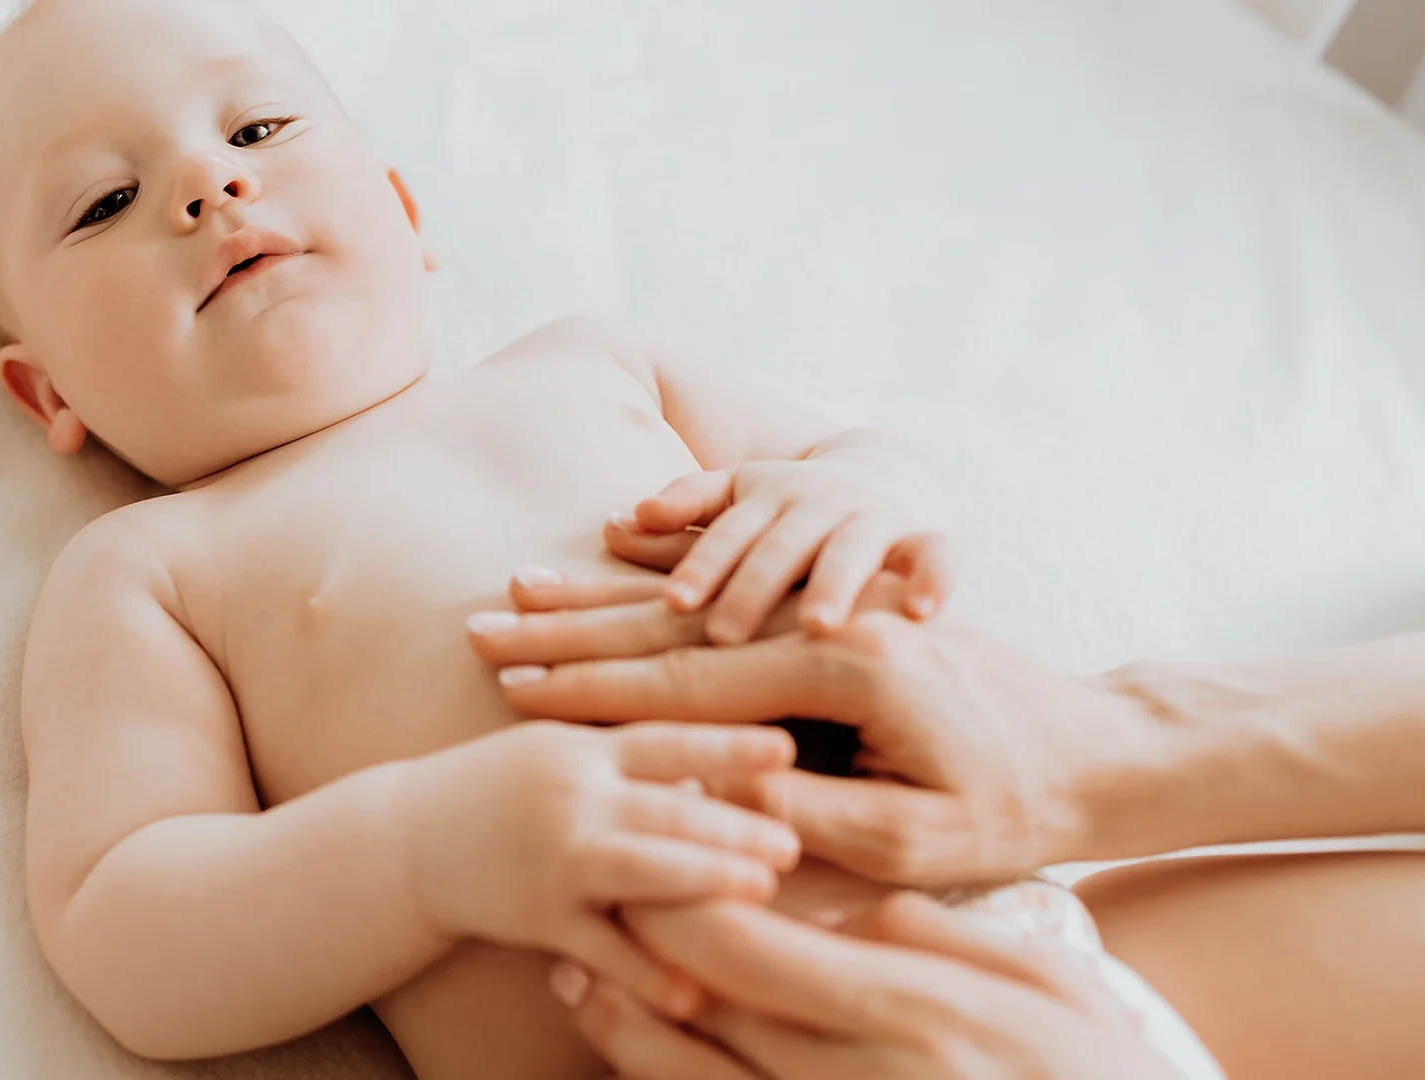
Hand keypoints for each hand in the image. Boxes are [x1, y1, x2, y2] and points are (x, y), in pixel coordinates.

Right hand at [398, 720, 802, 1016]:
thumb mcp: (558, 752)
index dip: (727, 745)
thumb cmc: (498, 788)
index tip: (786, 748)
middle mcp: (571, 798)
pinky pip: (599, 948)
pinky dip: (643, 972)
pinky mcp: (536, 916)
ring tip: (762, 889)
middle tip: (793, 841)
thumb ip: (631, 758)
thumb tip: (719, 768)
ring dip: (702, 879)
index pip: (666, 740)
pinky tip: (690, 993)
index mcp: (583, 750)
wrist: (406, 838)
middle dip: (733, 825)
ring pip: (639, 870)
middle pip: (665, 808)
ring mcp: (553, 859)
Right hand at [474, 573, 1174, 883]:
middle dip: (571, 629)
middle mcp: (832, 616)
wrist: (1103, 748)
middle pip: (674, 618)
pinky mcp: (848, 600)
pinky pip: (746, 566)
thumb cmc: (1016, 806)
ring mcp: (840, 598)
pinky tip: (616, 545)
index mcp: (844, 668)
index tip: (512, 689)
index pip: (686, 678)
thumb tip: (714, 793)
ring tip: (522, 586)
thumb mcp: (915, 838)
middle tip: (484, 625)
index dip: (592, 689)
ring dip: (603, 589)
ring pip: (698, 589)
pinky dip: (670, 560)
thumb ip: (808, 813)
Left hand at [554, 894, 1182, 1079]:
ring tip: (576, 980)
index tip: (646, 850)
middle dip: (636, 949)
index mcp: (906, 1012)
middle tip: (583, 899)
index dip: (679, 896)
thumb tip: (853, 911)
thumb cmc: (1108, 1074)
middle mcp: (852, 1079)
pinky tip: (637, 1058)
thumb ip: (941, 937)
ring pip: (696, 1078)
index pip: (746, 945)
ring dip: (624, 1029)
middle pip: (703, 1007)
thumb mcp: (1048, 985)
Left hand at [610, 450, 950, 643]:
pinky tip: (922, 613)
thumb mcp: (741, 495)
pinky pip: (937, 557)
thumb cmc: (793, 509)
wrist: (894, 476)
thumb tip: (616, 522)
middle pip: (782, 546)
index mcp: (768, 498)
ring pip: (853, 551)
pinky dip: (933, 579)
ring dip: (836, 584)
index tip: (674, 603)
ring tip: (818, 625)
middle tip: (724, 633)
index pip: (729, 535)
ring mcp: (874, 520)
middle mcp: (818, 505)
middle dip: (754, 587)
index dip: (703, 566)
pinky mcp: (926, 541)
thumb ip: (687, 510)